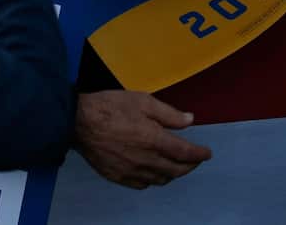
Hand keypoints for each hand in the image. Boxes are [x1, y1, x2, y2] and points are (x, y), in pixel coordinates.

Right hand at [74, 91, 211, 189]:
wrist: (78, 122)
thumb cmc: (109, 107)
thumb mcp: (143, 101)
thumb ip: (169, 113)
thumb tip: (190, 119)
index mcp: (153, 139)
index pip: (185, 153)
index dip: (199, 155)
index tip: (206, 154)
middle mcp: (145, 159)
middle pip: (175, 170)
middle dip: (189, 166)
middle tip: (195, 160)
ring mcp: (130, 171)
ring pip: (160, 180)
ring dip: (172, 174)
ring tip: (176, 165)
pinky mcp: (117, 176)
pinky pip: (142, 184)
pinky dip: (153, 180)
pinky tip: (153, 172)